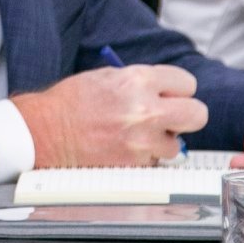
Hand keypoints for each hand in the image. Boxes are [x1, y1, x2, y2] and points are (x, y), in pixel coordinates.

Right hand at [13, 65, 206, 167]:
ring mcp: (141, 140)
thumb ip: (142, 83)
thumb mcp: (108, 77)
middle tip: (172, 118)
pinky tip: (123, 149)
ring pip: (175, 145)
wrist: (46, 132)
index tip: (172, 96)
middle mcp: (145, 110)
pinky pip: (154, 162)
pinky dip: (143, 158)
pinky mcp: (134, 164)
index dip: (179, 90)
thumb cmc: (70, 103)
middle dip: (186, 115)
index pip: (187, 83)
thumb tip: (167, 93)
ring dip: (161, 142)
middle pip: (197, 114)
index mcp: (138, 80)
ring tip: (136, 136)